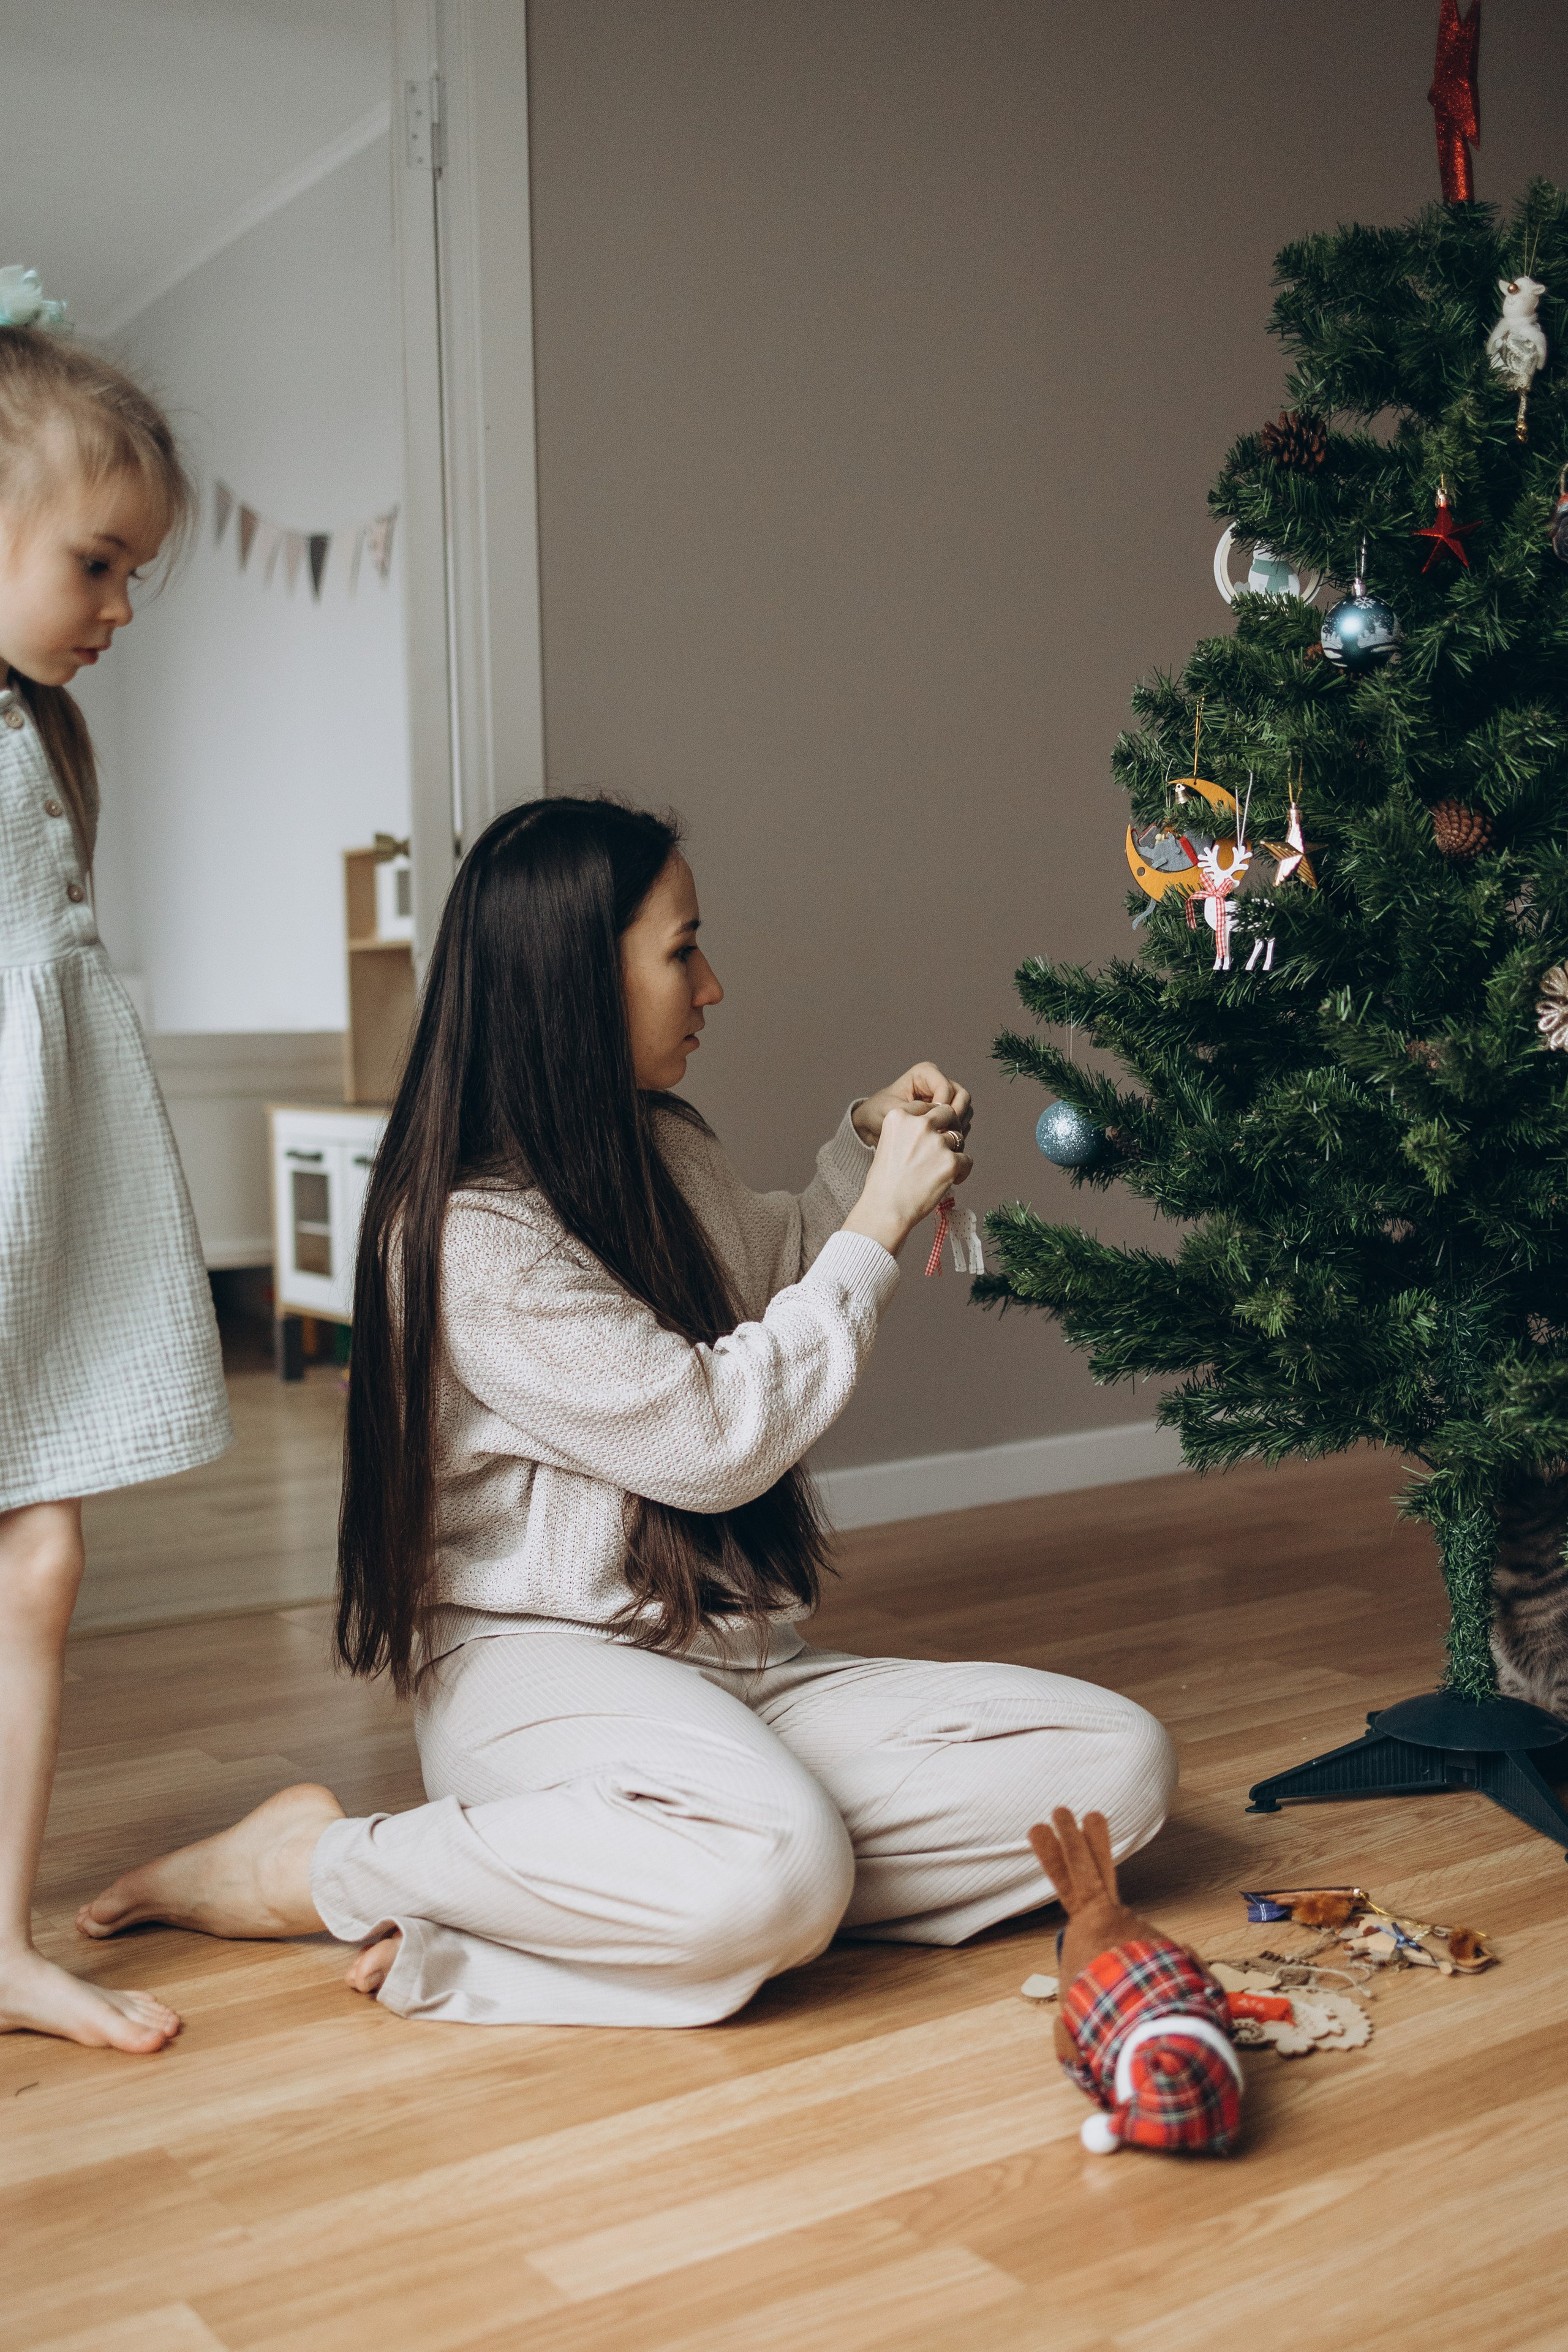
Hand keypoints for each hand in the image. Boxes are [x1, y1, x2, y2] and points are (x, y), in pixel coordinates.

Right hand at [842, 1098, 972, 1259]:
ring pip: (958, 1138)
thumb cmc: (883, 1183)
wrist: (886, 1210)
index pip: (925, 1106)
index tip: (930, 1134)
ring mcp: (936, 1142)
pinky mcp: (951, 1161)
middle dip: (950, 1126)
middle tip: (945, 1145)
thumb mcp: (886, 1144)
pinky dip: (962, 1171)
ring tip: (942, 1170)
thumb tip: (931, 1130)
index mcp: (898, 1116)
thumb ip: (906, 1131)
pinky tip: (951, 1181)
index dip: (931, 1120)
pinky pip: (967, 1159)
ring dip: (954, 1152)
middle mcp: (918, 1124)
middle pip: (947, 1113)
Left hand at [852, 1063, 971, 1147]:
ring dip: (957, 1125)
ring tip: (940, 1139)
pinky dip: (956, 1132)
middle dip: (955, 1116)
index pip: (945, 1087)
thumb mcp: (892, 1111)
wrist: (874, 1125)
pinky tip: (942, 1142)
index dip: (942, 1107)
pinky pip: (963, 1122)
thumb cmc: (878, 1113)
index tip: (931, 1124)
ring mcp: (947, 1098)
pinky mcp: (948, 1114)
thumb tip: (938, 1120)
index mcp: (925, 1073)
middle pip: (962, 1096)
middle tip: (942, 1133)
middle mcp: (939, 1082)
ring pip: (966, 1110)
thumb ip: (915, 1113)